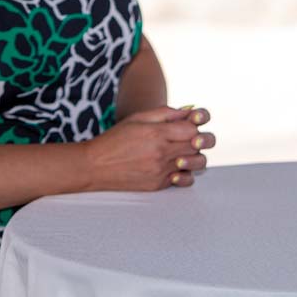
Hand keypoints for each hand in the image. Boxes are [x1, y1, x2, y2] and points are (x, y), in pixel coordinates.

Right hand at [82, 105, 215, 191]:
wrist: (95, 166)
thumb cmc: (116, 138)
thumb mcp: (138, 118)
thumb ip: (166, 113)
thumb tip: (190, 111)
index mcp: (157, 133)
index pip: (193, 129)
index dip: (197, 124)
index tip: (194, 122)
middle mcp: (161, 153)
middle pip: (197, 145)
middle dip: (201, 139)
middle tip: (194, 137)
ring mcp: (160, 171)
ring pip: (196, 164)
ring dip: (196, 156)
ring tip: (186, 152)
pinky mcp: (158, 185)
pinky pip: (184, 180)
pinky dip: (186, 172)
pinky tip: (177, 166)